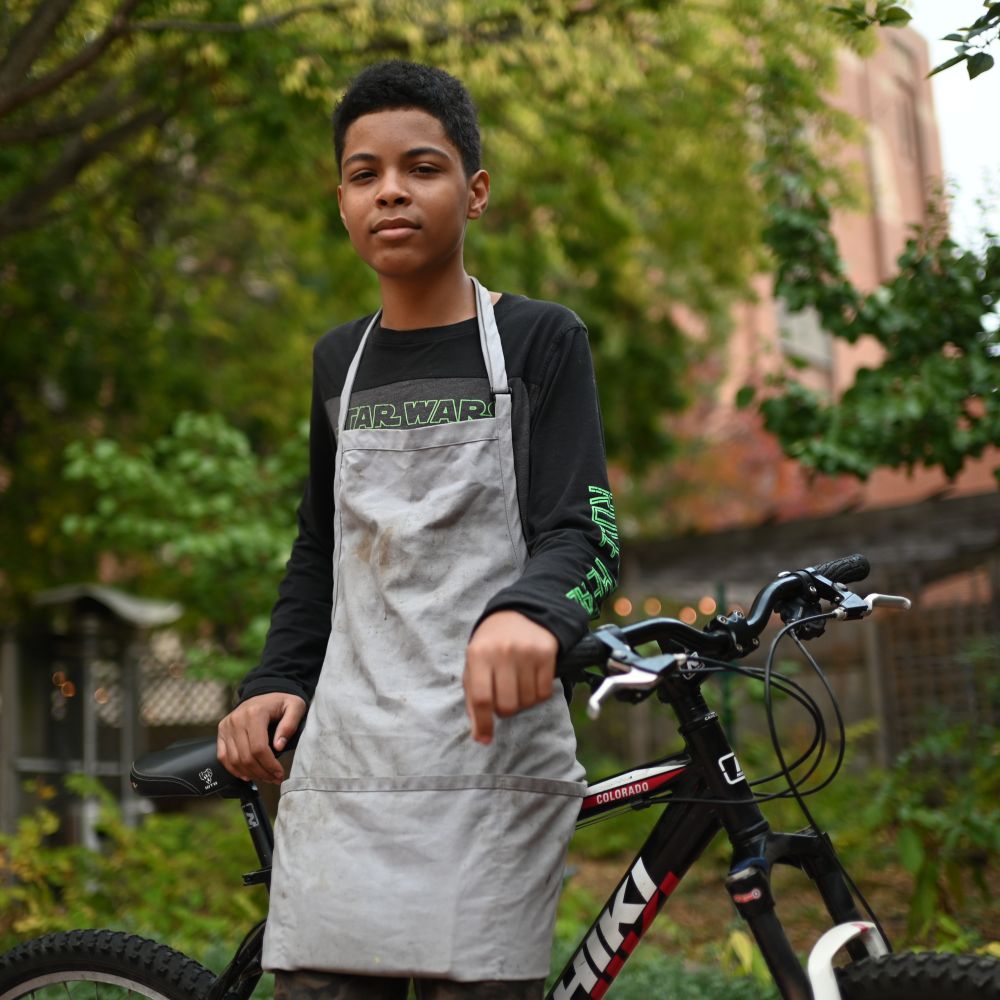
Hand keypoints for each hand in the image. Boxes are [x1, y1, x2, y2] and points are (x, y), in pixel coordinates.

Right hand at [217, 692, 306, 783]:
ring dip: (250, 774)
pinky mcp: (221, 731)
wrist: (264, 693)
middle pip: (246, 757)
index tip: (280, 773)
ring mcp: (227, 726)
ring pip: (234, 760)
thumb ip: (290, 724)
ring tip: (265, 777)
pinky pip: (223, 756)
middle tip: (274, 779)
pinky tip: (247, 775)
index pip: (259, 748)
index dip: (269, 765)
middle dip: (262, 773)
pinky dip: (234, 769)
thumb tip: (278, 746)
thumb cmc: (281, 702)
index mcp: (255, 713)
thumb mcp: (295, 707)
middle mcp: (237, 719)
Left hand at [463, 610, 557, 744]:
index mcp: (478, 654)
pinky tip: (531, 680)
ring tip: (518, 684)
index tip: (484, 739)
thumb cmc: (492, 644)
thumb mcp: (474, 664)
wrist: (521, 612)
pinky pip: (544, 693)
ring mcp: (526, 652)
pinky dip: (537, 694)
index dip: (483, 723)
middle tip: (504, 698)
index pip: (481, 698)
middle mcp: (502, 652)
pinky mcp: (547, 653)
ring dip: (522, 702)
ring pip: (527, 702)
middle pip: (506, 705)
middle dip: (505, 711)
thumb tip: (479, 735)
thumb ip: (473, 697)